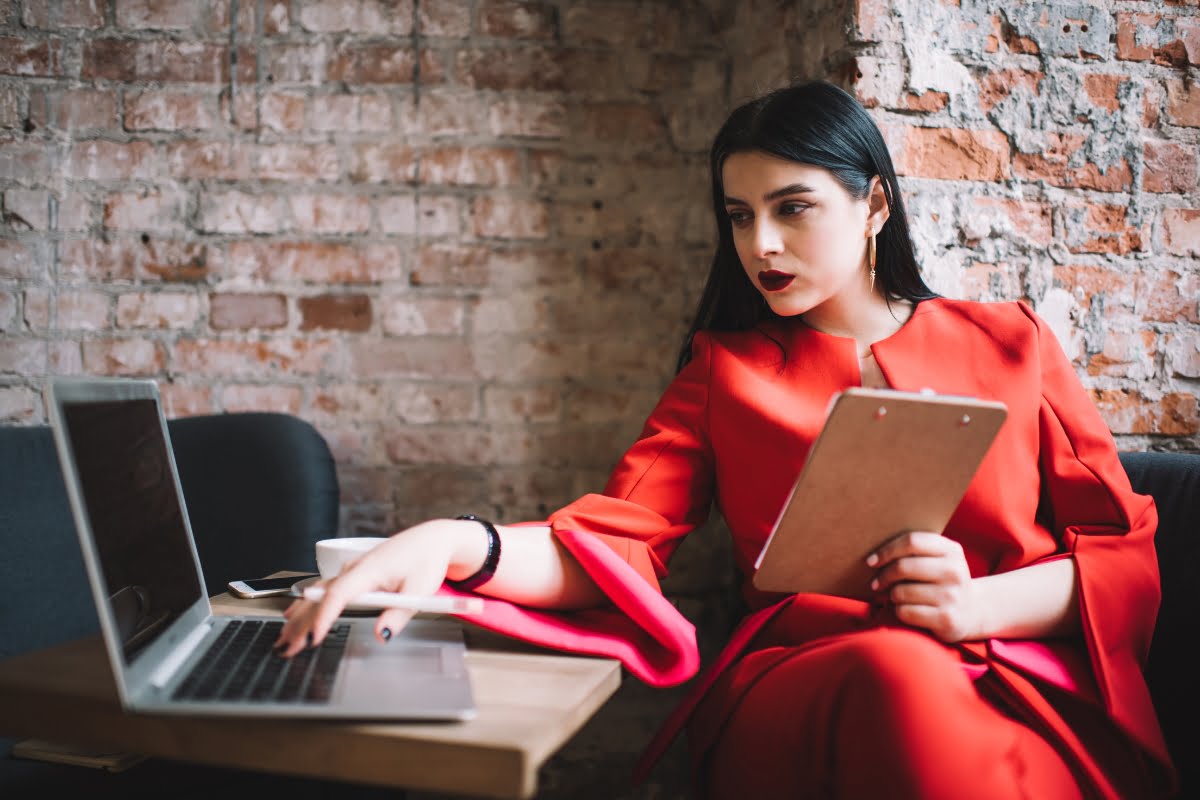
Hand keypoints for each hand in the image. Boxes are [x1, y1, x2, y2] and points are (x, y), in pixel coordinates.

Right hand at [274, 519, 486, 656]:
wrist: (431, 540)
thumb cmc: (426, 561)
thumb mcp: (420, 590)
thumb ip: (399, 615)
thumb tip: (382, 635)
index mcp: (369, 570)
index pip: (339, 594)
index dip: (324, 616)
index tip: (314, 637)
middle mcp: (354, 568)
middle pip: (320, 597)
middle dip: (302, 624)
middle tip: (288, 648)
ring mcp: (351, 570)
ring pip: (318, 593)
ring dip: (300, 616)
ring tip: (283, 638)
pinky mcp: (353, 573)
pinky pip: (325, 590)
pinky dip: (308, 605)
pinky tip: (294, 615)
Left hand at [866, 531, 982, 642]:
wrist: (971, 612)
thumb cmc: (942, 581)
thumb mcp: (939, 559)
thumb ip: (916, 550)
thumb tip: (875, 554)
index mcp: (951, 550)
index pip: (912, 541)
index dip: (887, 550)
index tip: (872, 561)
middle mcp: (955, 571)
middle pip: (903, 567)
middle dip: (883, 576)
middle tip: (876, 583)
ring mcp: (952, 596)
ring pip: (901, 592)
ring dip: (891, 595)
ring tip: (895, 597)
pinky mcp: (947, 619)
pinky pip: (906, 612)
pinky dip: (899, 611)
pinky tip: (905, 610)